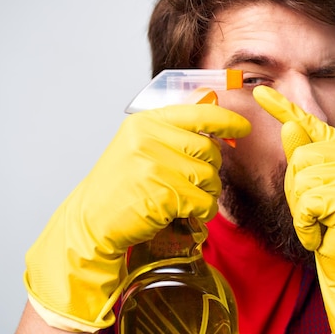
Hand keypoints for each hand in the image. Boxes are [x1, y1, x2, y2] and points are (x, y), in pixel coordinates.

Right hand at [23, 104, 250, 330]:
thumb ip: (172, 131)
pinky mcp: (161, 194)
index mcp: (146, 122)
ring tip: (193, 199)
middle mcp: (149, 139)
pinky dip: (204, 211)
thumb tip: (214, 119)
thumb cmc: (120, 185)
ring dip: (209, 192)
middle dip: (213, 168)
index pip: (199, 113)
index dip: (227, 120)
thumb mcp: (139, 146)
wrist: (91, 220)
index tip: (243, 127)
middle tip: (201, 182)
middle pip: (208, 149)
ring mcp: (154, 166)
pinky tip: (192, 213)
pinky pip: (202, 201)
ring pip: (208, 176)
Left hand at [253, 86, 334, 333]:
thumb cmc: (329, 221)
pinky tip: (322, 231)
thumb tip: (288, 126)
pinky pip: (309, 204)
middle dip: (297, 188)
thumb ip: (300, 156)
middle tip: (316, 208)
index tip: (259, 91)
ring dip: (303, 208)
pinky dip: (308, 224)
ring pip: (303, 180)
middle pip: (299, 156)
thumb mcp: (307, 185)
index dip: (281, 106)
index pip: (307, 122)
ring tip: (321, 219)